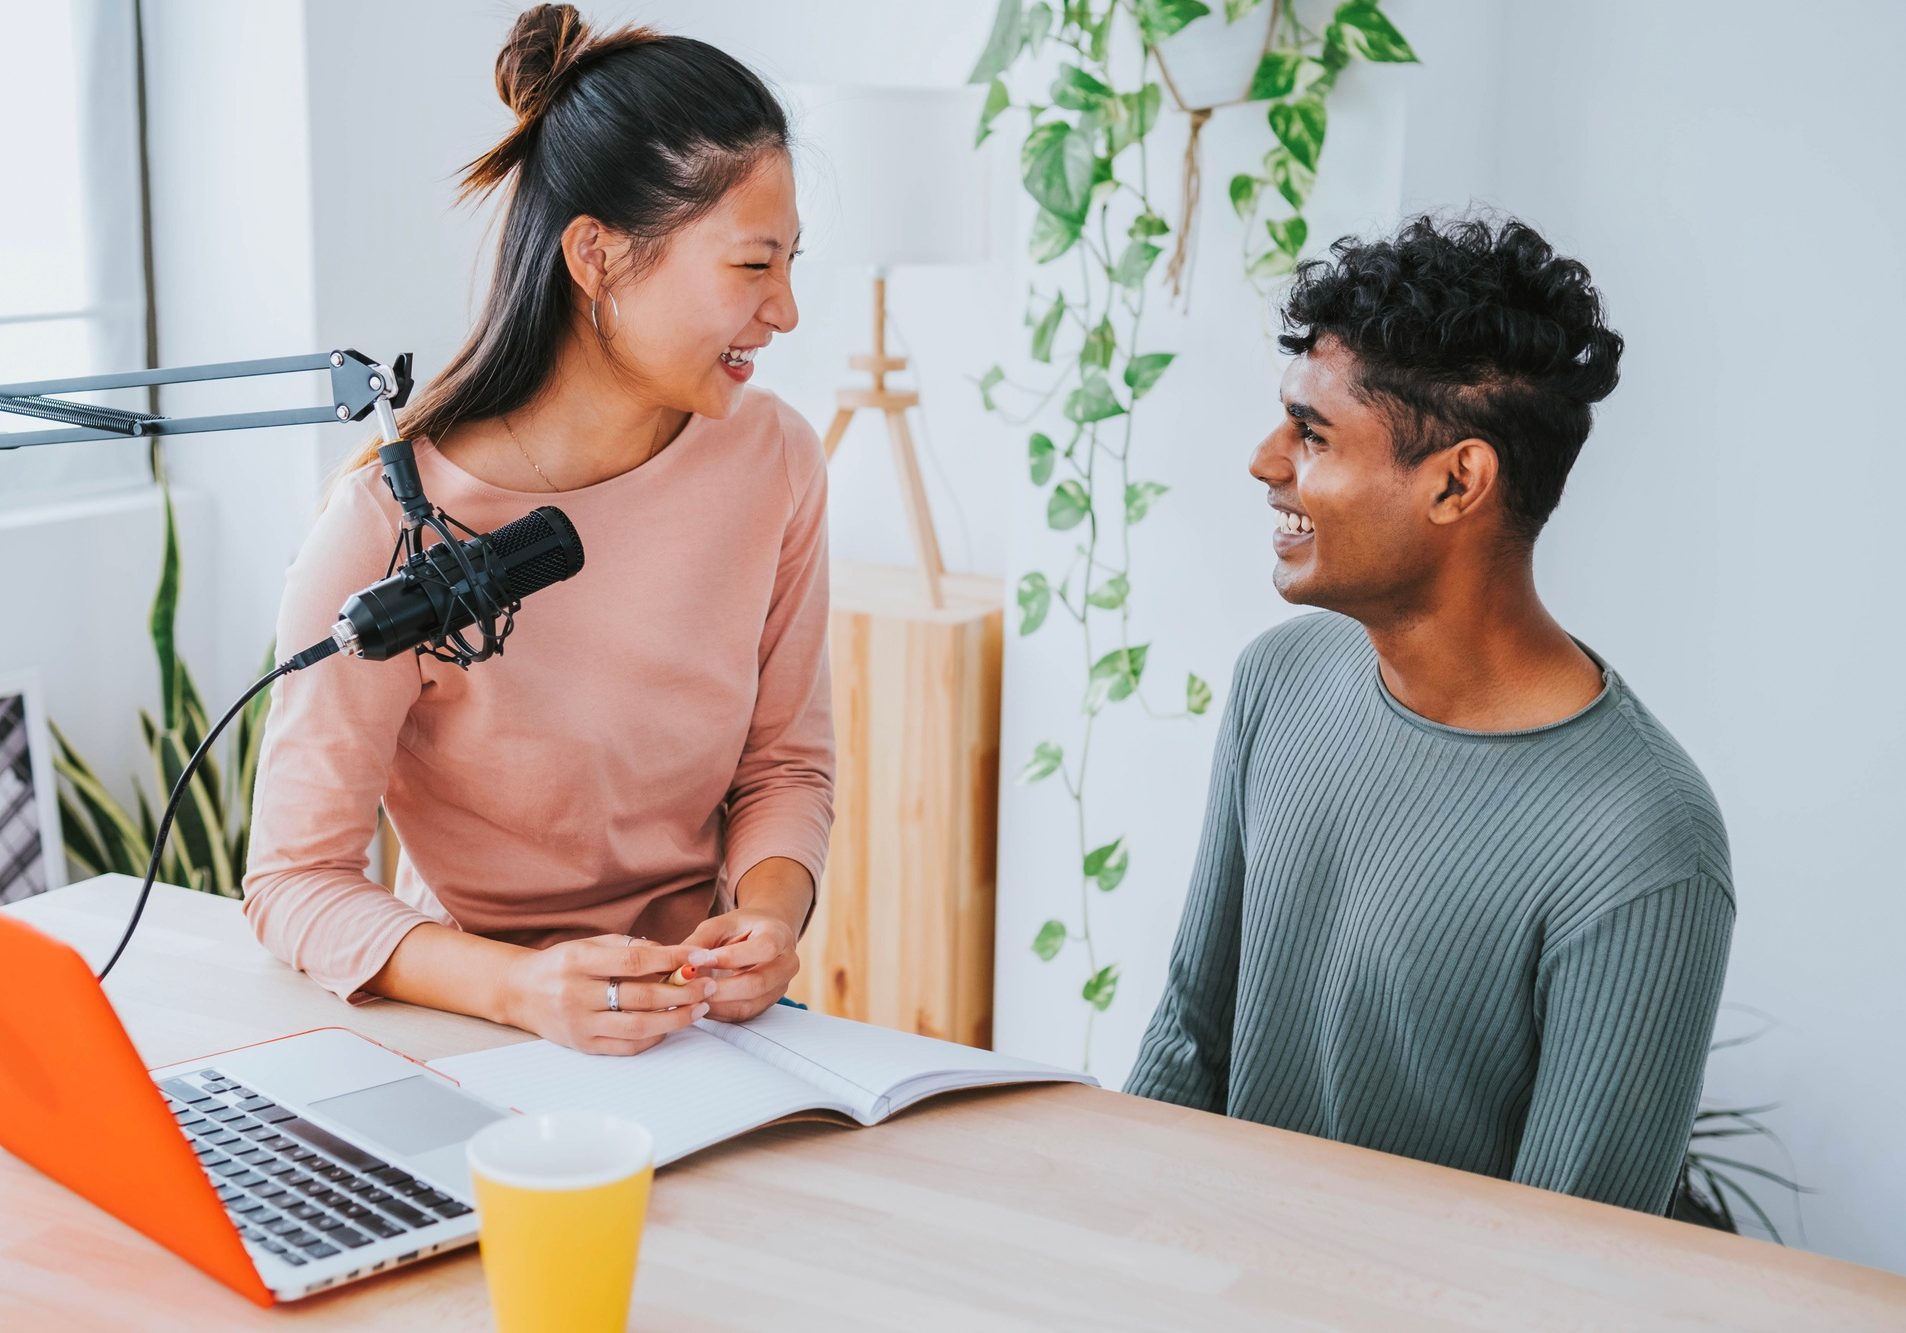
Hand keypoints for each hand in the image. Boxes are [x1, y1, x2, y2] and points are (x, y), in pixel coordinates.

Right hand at [502, 934, 714, 1054]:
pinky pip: (626, 1046)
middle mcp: (576, 994)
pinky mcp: (583, 1046)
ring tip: (699, 1009)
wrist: (520, 992)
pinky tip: (671, 1025)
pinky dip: (654, 1037)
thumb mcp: (589, 944)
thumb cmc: (562, 964)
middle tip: (708, 986)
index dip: (671, 958)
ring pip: (637, 1026)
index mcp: (578, 961)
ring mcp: (579, 1024)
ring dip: (675, 1018)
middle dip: (681, 992)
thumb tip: (673, 954)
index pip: (633, 961)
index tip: (699, 956)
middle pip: (640, 997)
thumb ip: (629, 947)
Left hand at [681, 910, 800, 1022]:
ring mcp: (780, 988)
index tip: (700, 959)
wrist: (764, 936)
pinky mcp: (768, 1004)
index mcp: (779, 935)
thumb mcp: (721, 924)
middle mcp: (787, 964)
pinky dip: (719, 1012)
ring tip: (691, 997)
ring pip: (750, 1004)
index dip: (731, 957)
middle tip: (691, 987)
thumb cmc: (741, 928)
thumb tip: (679, 964)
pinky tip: (700, 1003)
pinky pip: (744, 1014)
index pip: (763, 949)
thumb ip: (700, 941)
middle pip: (758, 983)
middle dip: (721, 988)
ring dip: (717, 1004)